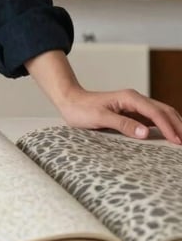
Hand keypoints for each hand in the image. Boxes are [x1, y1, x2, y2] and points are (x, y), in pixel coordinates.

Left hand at [57, 86, 181, 144]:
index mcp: (129, 98)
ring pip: (161, 114)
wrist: (70, 100)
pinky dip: (165, 127)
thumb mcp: (100, 117)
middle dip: (179, 125)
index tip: (178, 142)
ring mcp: (135, 106)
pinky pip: (153, 119)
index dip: (168, 127)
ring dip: (174, 125)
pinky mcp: (132, 113)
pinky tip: (171, 137)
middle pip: (164, 111)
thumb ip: (122, 124)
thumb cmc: (81, 109)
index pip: (155, 113)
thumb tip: (145, 133)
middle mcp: (135, 99)